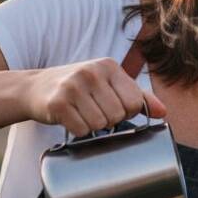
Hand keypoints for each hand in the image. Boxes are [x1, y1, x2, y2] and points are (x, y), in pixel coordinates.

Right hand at [22, 58, 166, 136]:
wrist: (34, 88)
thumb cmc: (77, 87)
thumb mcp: (107, 84)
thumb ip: (137, 96)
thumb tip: (163, 113)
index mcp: (108, 66)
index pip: (135, 102)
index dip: (126, 112)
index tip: (112, 107)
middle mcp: (91, 72)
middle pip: (118, 116)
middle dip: (108, 120)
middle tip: (93, 110)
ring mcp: (73, 86)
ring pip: (100, 125)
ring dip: (92, 127)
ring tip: (81, 114)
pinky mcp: (58, 103)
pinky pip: (81, 130)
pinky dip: (78, 131)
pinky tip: (70, 119)